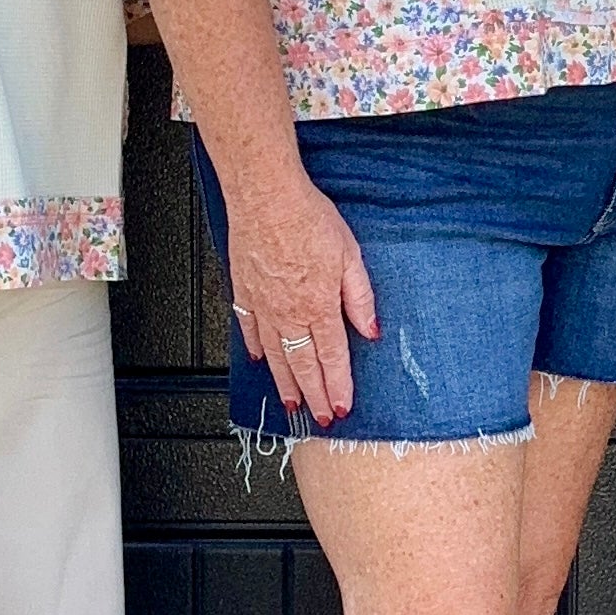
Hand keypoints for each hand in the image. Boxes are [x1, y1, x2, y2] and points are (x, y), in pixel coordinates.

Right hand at [225, 172, 377, 427]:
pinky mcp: (244, 292)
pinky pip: (249, 330)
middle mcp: (288, 313)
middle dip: (313, 396)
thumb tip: (371, 329)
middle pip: (303, 365)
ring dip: (285, 384)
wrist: (264, 196)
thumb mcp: (350, 256)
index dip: (338, 386)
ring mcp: (263, 306)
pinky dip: (255, 349)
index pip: (333, 358)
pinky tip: (260, 361)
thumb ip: (360, 298)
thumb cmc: (307, 218)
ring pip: (276, 356)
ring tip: (291, 404)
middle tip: (318, 419)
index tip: (341, 407)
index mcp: (319, 306)